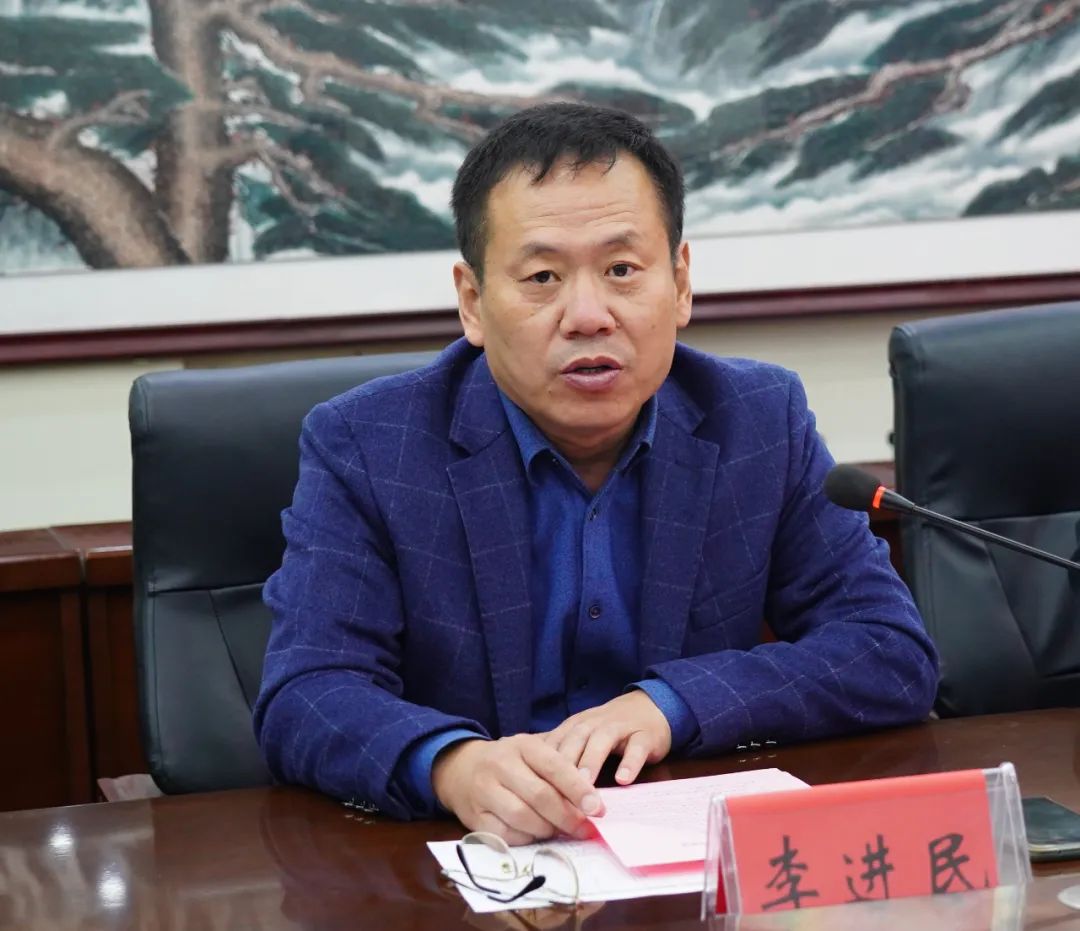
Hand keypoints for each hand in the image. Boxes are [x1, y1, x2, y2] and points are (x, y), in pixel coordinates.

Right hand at [431, 735, 604, 845]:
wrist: (461, 768)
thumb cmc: (510, 762)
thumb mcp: (533, 752)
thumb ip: (561, 768)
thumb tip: (593, 799)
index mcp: (522, 745)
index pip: (555, 766)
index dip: (579, 789)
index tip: (598, 808)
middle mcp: (501, 764)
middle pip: (540, 795)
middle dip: (567, 816)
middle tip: (585, 829)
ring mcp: (484, 790)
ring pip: (522, 817)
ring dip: (547, 829)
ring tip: (560, 831)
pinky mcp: (474, 816)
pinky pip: (505, 834)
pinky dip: (526, 839)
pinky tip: (536, 835)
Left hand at [542, 691, 671, 785]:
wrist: (650, 708)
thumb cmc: (609, 730)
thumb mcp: (583, 739)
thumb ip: (564, 757)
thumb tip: (536, 785)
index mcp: (575, 726)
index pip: (555, 744)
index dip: (543, 765)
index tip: (534, 789)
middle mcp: (594, 723)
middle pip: (575, 740)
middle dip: (564, 765)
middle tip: (556, 792)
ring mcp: (620, 727)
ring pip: (602, 741)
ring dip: (592, 761)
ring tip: (585, 785)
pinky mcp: (644, 735)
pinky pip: (636, 747)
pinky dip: (630, 762)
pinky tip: (623, 780)